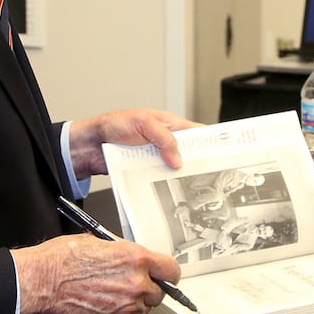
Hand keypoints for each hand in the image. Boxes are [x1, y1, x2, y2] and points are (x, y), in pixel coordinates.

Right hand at [12, 234, 182, 313]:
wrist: (40, 283)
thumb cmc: (61, 260)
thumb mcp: (98, 241)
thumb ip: (123, 251)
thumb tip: (133, 258)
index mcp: (136, 259)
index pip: (171, 270)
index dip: (166, 273)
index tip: (163, 275)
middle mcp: (136, 285)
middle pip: (158, 293)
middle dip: (147, 288)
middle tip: (128, 285)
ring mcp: (126, 308)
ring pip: (144, 310)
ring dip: (133, 305)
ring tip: (111, 296)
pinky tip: (105, 308)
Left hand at [69, 109, 200, 177]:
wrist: (90, 145)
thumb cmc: (114, 124)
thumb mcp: (143, 123)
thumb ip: (163, 138)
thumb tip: (177, 158)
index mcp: (170, 125)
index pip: (198, 132)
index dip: (211, 141)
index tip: (223, 152)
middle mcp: (166, 141)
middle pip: (189, 154)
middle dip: (197, 163)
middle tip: (208, 174)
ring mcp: (156, 157)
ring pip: (175, 169)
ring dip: (179, 176)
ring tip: (190, 185)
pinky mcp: (146, 171)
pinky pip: (159, 179)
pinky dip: (163, 184)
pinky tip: (169, 190)